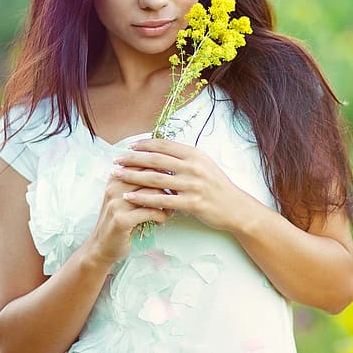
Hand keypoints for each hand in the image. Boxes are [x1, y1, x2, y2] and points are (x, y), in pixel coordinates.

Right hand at [86, 173, 170, 264]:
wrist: (101, 246)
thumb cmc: (119, 219)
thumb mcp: (124, 197)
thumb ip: (139, 183)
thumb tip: (167, 170)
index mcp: (116, 178)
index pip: (144, 163)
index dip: (163, 169)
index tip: (174, 178)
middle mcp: (114, 187)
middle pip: (151, 176)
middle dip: (168, 185)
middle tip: (177, 194)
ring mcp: (117, 203)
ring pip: (153, 193)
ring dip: (167, 202)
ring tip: (169, 209)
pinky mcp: (121, 219)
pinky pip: (151, 212)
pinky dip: (161, 216)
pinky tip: (161, 221)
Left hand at [111, 139, 257, 232]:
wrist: (235, 207)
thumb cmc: (217, 186)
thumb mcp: (203, 164)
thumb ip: (184, 157)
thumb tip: (162, 149)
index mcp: (195, 154)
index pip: (164, 145)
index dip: (145, 144)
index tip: (129, 146)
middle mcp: (193, 167)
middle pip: (156, 160)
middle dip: (133, 159)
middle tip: (116, 160)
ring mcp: (192, 185)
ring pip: (156, 179)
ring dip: (133, 176)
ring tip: (116, 175)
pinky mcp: (191, 203)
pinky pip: (162, 200)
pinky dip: (143, 198)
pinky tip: (129, 196)